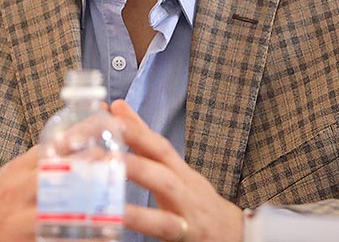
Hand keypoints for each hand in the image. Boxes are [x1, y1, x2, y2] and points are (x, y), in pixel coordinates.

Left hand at [110, 100, 243, 241]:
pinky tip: (119, 214)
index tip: (111, 109)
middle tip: (108, 128)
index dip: (135, 125)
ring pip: (165, 184)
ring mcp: (186, 207)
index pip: (157, 141)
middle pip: (162, 156)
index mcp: (177, 169)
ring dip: (138, 170)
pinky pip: (162, 223)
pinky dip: (140, 219)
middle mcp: (183, 183)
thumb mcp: (173, 172)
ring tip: (109, 163)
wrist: (230, 234)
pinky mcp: (185, 232)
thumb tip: (117, 109)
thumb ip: (143, 143)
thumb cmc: (193, 200)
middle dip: (136, 139)